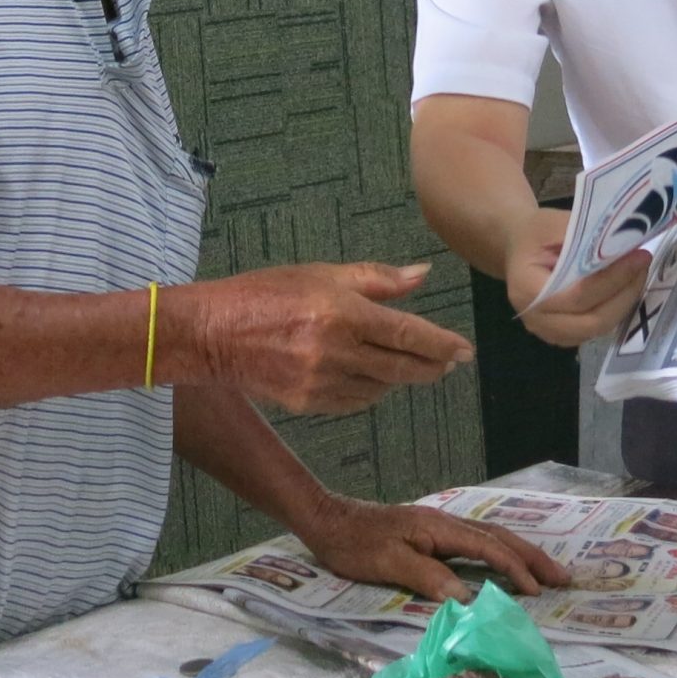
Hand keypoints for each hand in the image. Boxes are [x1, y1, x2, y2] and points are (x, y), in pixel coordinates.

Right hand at [178, 262, 471, 415]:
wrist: (212, 334)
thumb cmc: (264, 294)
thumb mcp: (320, 273)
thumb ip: (376, 279)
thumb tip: (422, 275)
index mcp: (340, 312)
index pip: (407, 333)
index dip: (441, 344)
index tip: (464, 350)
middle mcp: (335, 350)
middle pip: (402, 368)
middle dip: (432, 366)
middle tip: (449, 362)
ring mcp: (321, 382)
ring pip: (382, 388)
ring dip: (401, 378)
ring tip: (412, 365)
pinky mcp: (308, 404)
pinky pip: (356, 402)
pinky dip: (372, 391)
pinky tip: (374, 378)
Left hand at [295, 492, 572, 605]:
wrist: (329, 520)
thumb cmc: (355, 545)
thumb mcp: (388, 564)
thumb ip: (428, 578)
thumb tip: (468, 598)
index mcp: (441, 529)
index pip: (489, 548)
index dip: (515, 569)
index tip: (538, 592)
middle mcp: (447, 523)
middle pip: (501, 537)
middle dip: (533, 557)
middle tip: (564, 578)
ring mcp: (441, 526)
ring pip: (493, 536)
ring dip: (522, 553)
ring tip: (547, 571)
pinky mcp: (433, 533)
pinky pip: (479, 541)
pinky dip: (502, 551)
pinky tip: (506, 561)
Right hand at [504, 207, 650, 348]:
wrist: (518, 249)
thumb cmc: (533, 234)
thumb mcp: (552, 223)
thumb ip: (583, 236)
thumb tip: (622, 242)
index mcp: (527, 289)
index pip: (578, 295)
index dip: (613, 279)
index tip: (638, 256)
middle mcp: (535, 319)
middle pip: (591, 321)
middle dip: (624, 294)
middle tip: (643, 264)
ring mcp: (548, 332)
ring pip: (597, 329)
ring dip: (624, 302)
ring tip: (639, 272)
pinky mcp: (563, 335)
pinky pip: (595, 329)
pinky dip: (615, 310)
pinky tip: (626, 286)